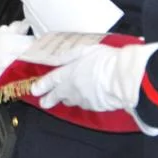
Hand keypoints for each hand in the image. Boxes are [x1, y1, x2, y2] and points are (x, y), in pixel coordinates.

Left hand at [30, 40, 157, 111]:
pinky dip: (85, 101)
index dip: (42, 85)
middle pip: (58, 95)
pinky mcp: (96, 107)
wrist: (123, 78)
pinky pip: (87, 104)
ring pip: (72, 100)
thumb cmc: (106, 60)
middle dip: (49, 99)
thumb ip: (70, 56)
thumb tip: (57, 59)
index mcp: (69, 73)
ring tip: (66, 99)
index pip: (51, 80)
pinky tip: (88, 97)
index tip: (35, 90)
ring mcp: (84, 99)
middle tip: (44, 103)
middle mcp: (73, 88)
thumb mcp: (86, 50)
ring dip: (68, 99)